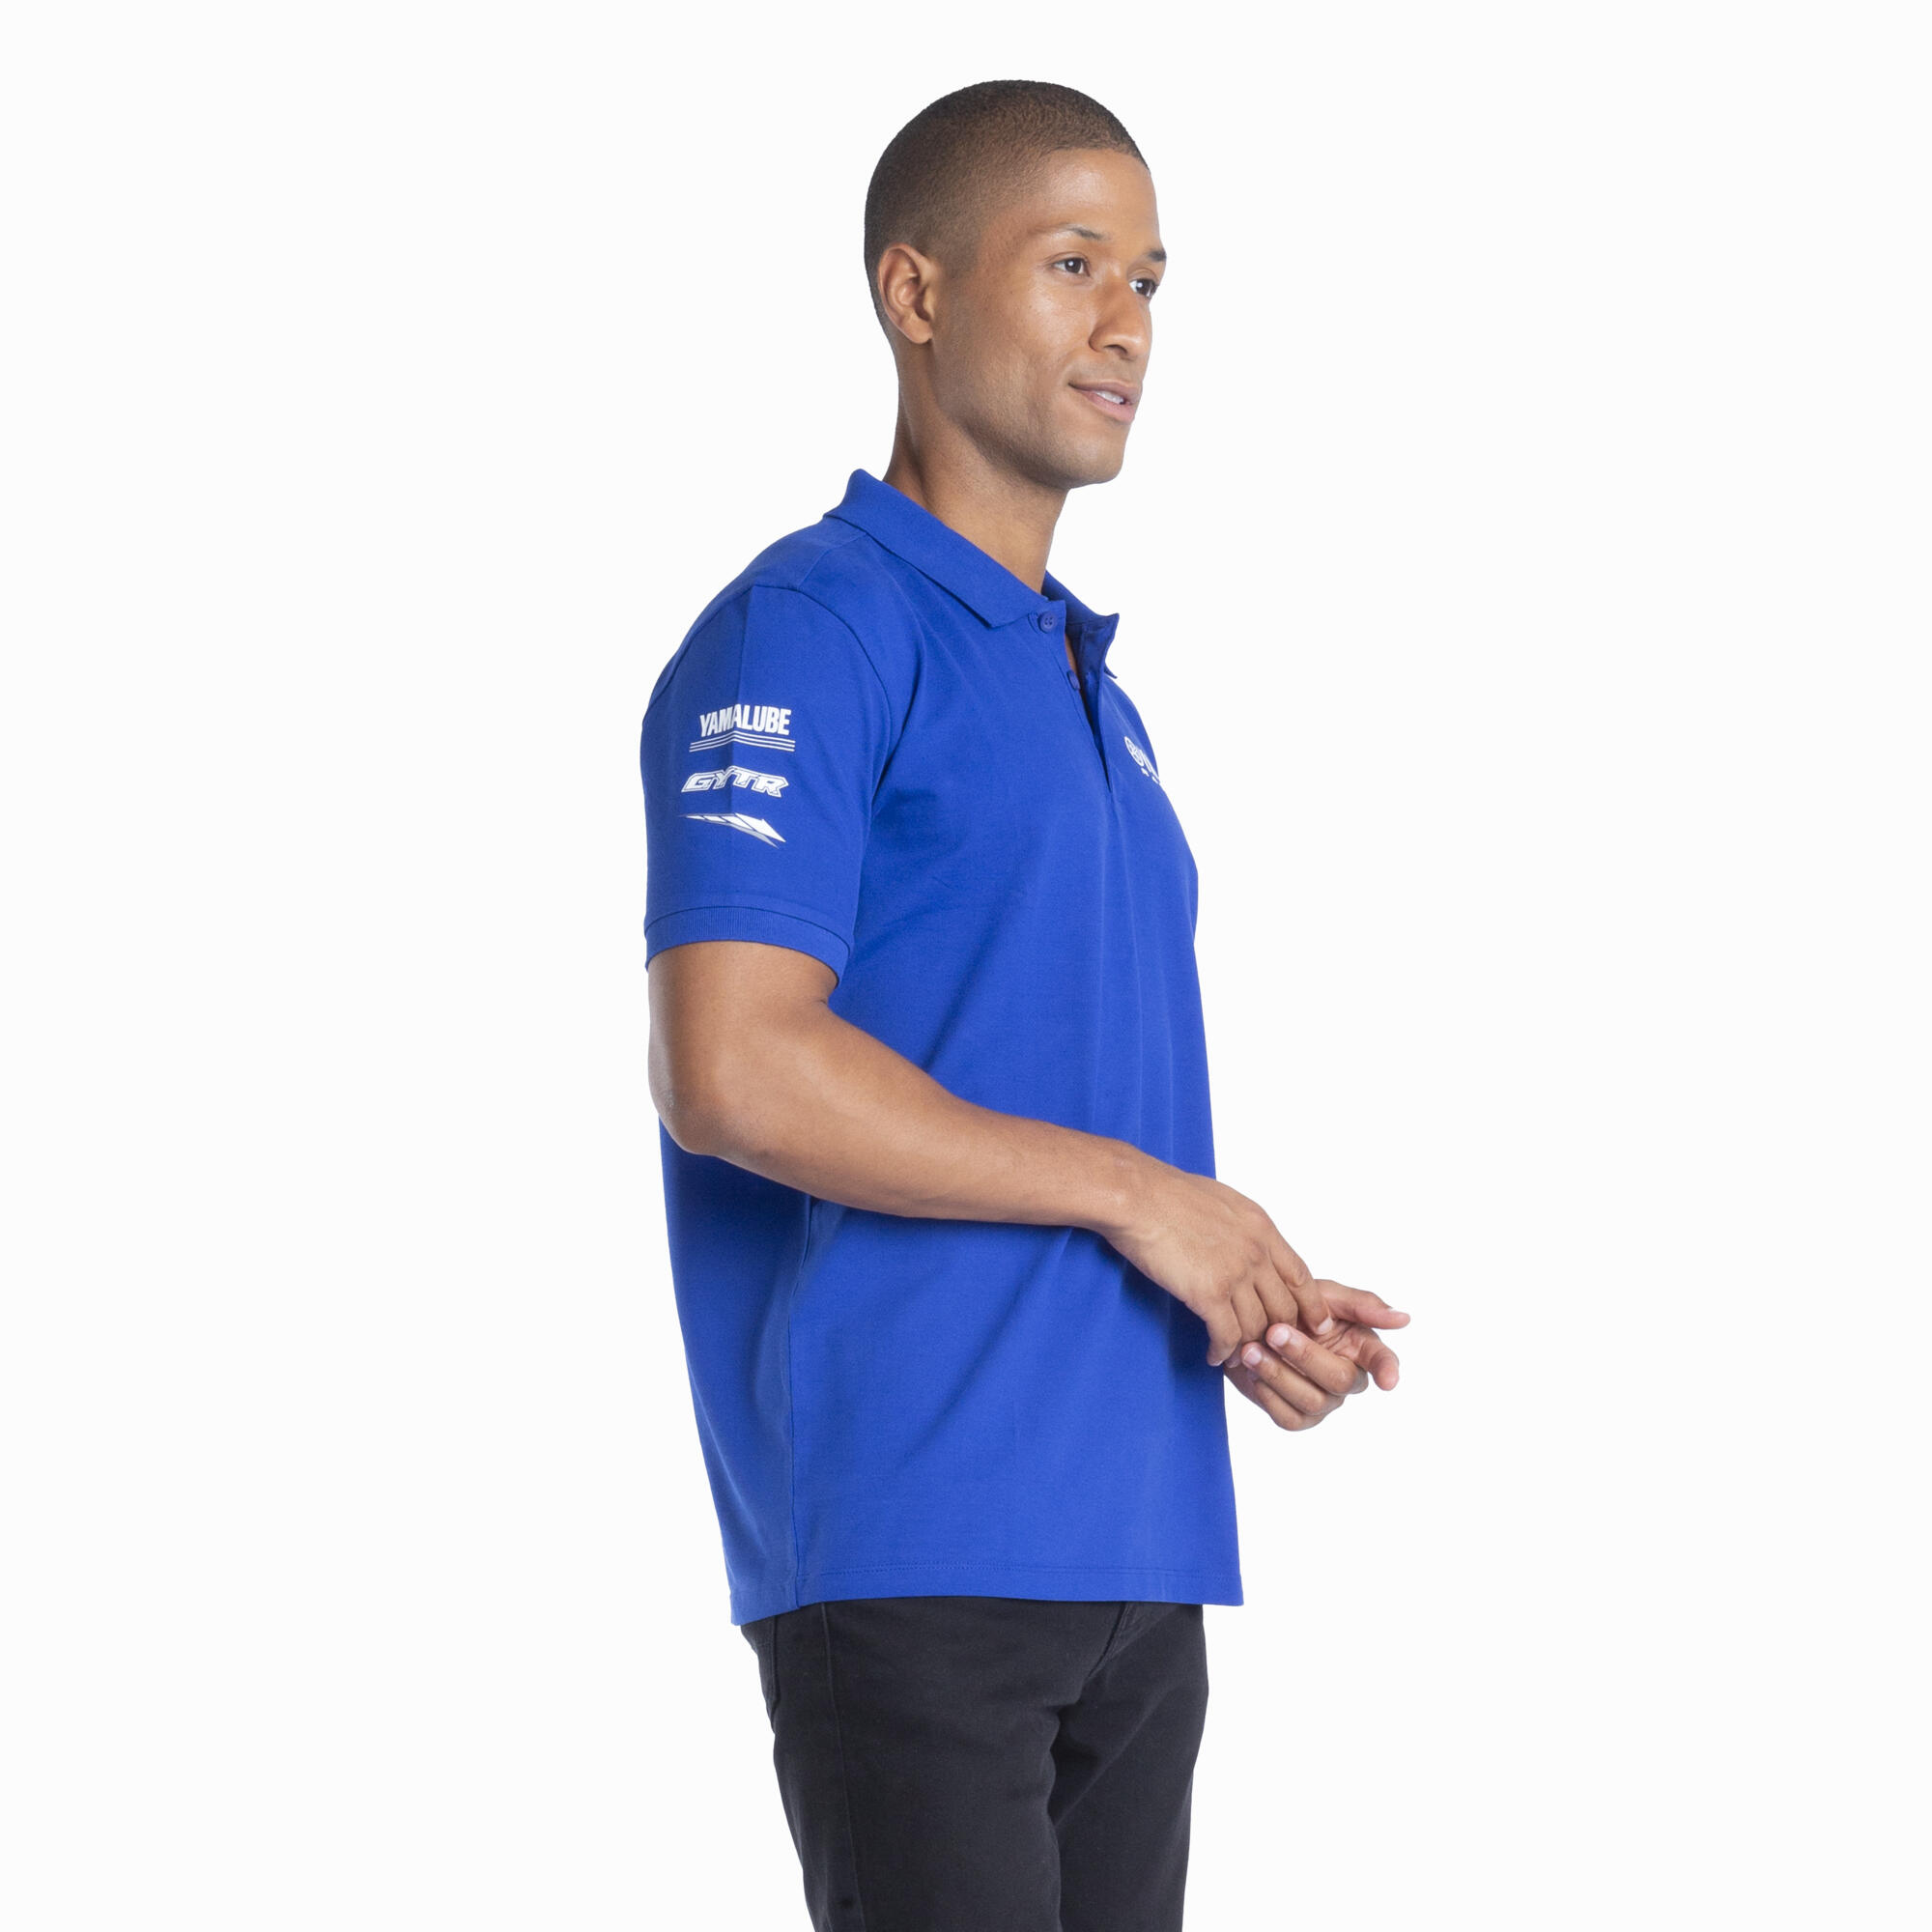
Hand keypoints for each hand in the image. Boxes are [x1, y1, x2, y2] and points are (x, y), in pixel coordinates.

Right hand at [1103, 1159, 1336, 1365]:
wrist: (1138, 1196)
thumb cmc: (1168, 1193)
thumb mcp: (1223, 1202)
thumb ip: (1243, 1228)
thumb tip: (1246, 1244)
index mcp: (1262, 1228)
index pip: (1301, 1276)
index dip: (1311, 1305)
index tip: (1315, 1324)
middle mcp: (1256, 1253)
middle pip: (1284, 1308)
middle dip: (1280, 1334)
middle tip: (1270, 1350)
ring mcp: (1235, 1274)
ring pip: (1257, 1327)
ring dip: (1248, 1347)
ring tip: (1237, 1356)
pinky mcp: (1209, 1293)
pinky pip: (1227, 1335)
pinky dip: (1222, 1351)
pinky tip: (1214, 1355)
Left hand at [1223, 1284, 1409, 1430]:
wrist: (1249, 1321)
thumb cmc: (1293, 1304)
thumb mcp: (1325, 1295)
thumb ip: (1361, 1305)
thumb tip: (1404, 1318)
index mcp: (1360, 1346)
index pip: (1382, 1360)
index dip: (1387, 1371)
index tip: (1388, 1381)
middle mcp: (1347, 1378)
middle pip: (1340, 1380)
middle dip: (1305, 1355)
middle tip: (1274, 1331)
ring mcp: (1324, 1401)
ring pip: (1312, 1401)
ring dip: (1279, 1374)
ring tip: (1252, 1350)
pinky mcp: (1297, 1417)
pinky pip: (1289, 1418)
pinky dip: (1268, 1396)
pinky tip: (1252, 1372)